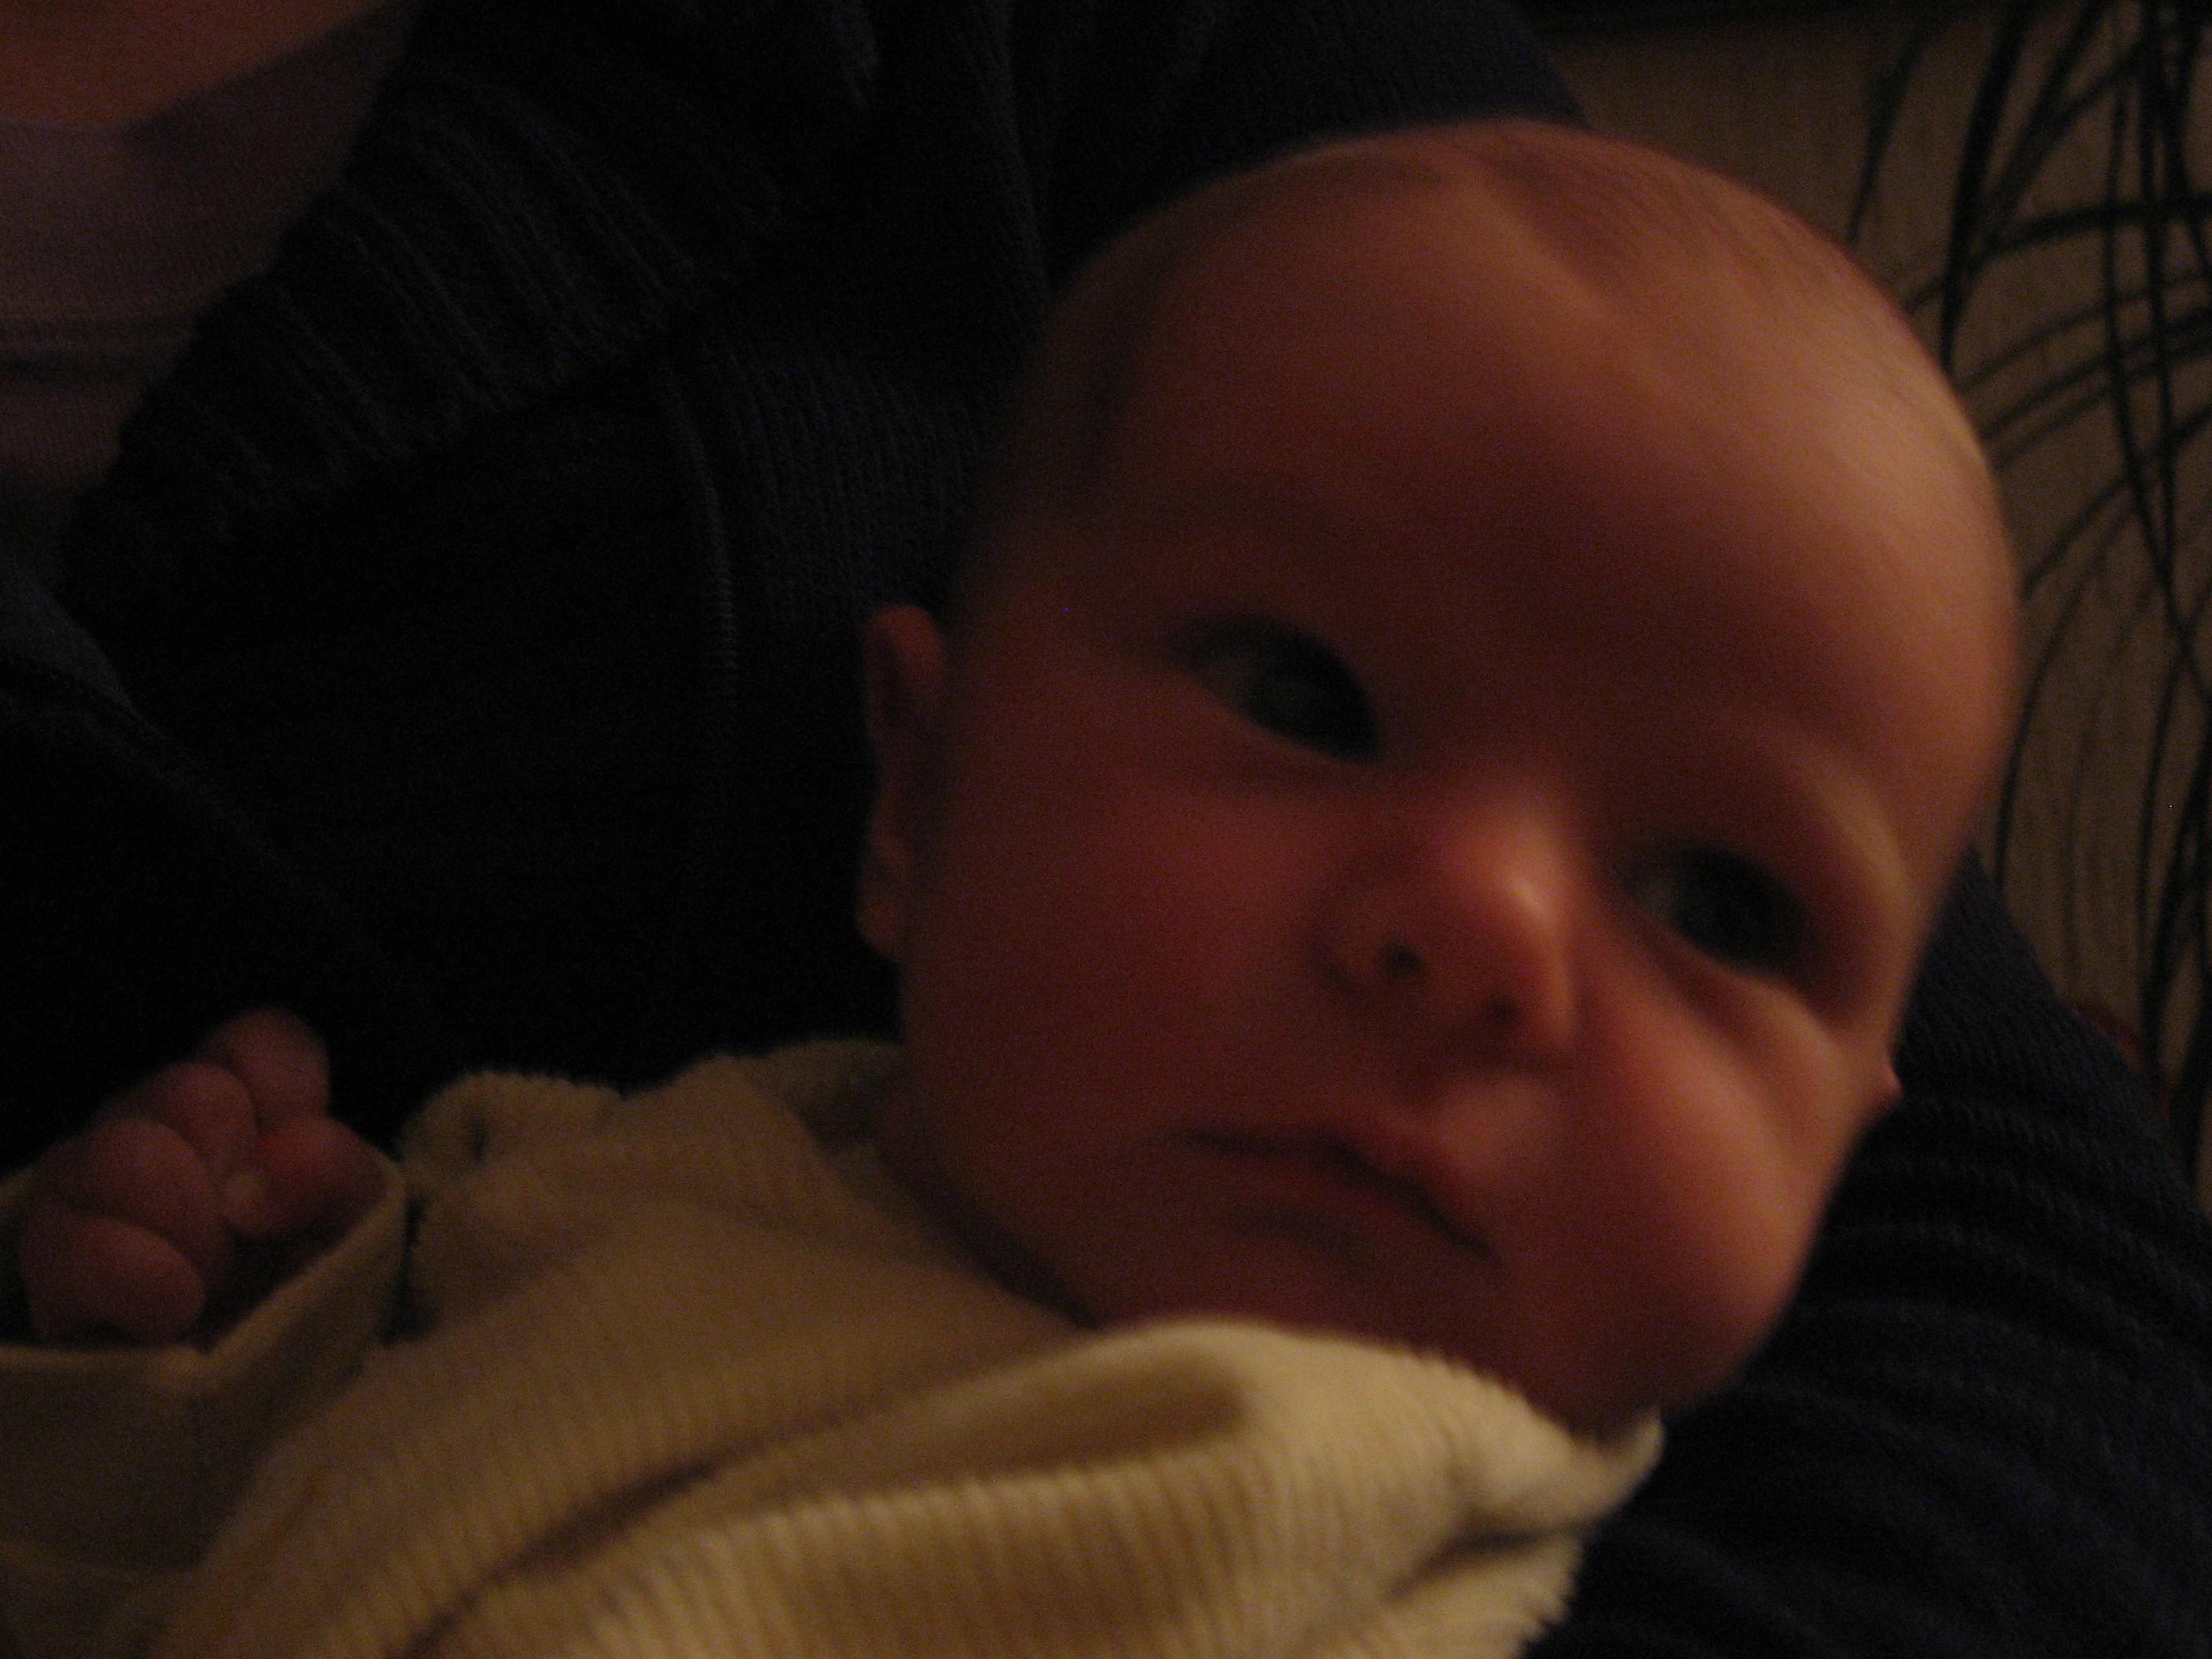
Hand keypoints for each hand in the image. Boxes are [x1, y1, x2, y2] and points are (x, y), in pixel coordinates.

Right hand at [18, 1009, 382, 1344]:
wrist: (249, 1420)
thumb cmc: (307, 1306)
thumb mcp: (354, 1232)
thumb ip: (333, 1172)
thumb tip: (267, 1166)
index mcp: (248, 1111)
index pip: (258, 1040)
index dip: (284, 1090)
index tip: (298, 1166)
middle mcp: (161, 1129)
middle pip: (189, 1090)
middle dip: (236, 1176)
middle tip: (251, 1246)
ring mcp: (90, 1189)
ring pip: (119, 1153)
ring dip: (190, 1231)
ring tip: (212, 1286)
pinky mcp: (48, 1264)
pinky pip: (72, 1242)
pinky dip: (139, 1278)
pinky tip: (170, 1312)